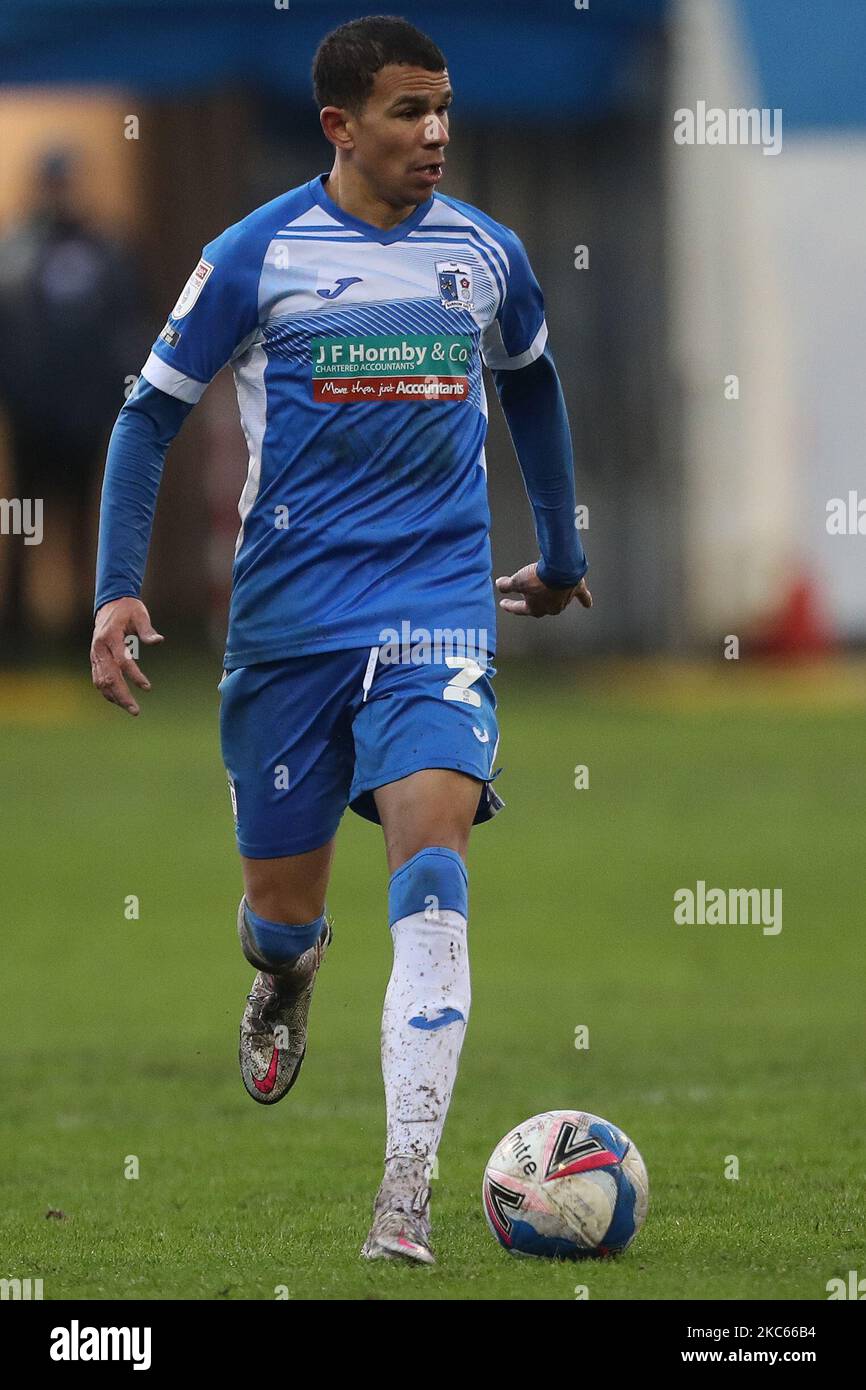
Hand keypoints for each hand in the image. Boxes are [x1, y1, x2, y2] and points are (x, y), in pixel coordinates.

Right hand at [90, 597, 163, 715]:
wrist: (109, 603)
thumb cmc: (128, 610)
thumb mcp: (140, 615)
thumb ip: (147, 630)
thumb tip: (159, 641)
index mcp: (110, 636)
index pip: (122, 661)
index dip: (134, 675)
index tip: (147, 687)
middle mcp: (99, 647)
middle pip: (109, 676)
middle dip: (122, 695)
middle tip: (136, 711)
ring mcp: (95, 654)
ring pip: (101, 681)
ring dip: (115, 697)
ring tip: (131, 709)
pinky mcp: (95, 659)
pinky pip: (98, 679)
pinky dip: (108, 692)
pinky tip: (120, 701)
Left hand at [495, 562, 591, 617]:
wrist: (560, 569)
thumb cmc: (538, 577)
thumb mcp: (517, 580)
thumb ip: (506, 585)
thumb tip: (498, 585)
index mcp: (536, 609)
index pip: (519, 609)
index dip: (510, 606)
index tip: (503, 603)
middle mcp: (551, 608)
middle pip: (540, 607)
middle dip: (533, 602)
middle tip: (526, 594)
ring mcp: (565, 600)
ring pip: (558, 601)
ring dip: (552, 597)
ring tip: (548, 590)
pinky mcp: (577, 590)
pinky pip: (582, 596)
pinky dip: (584, 600)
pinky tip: (588, 605)